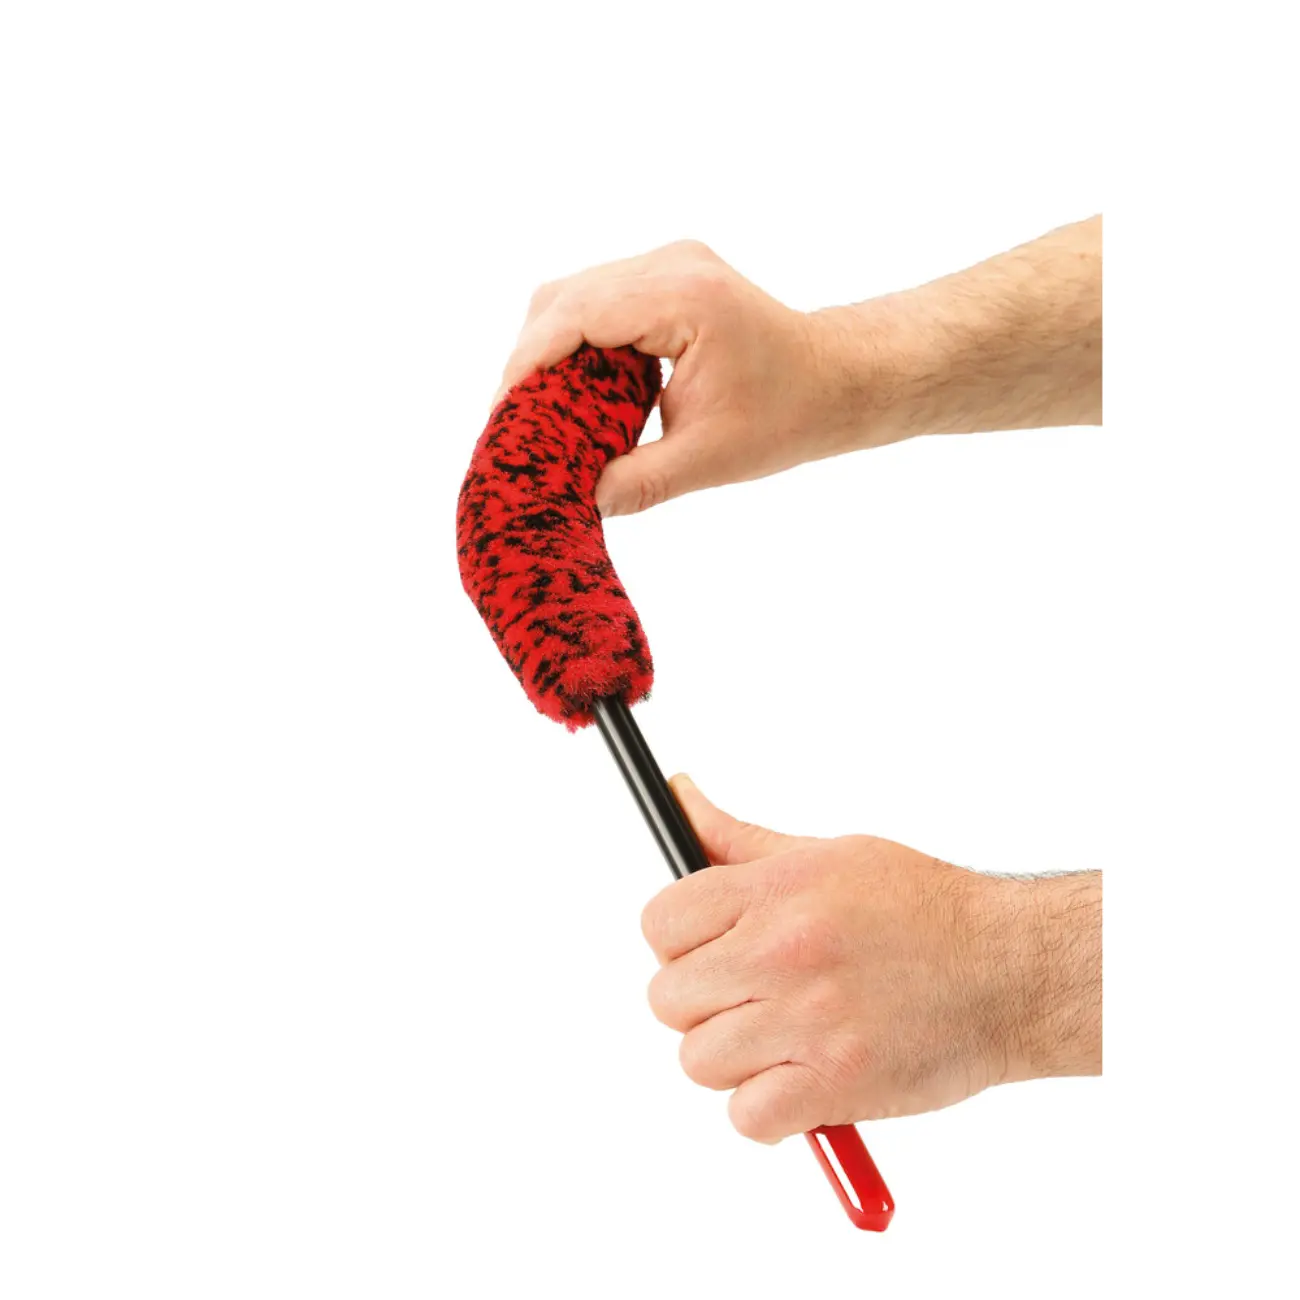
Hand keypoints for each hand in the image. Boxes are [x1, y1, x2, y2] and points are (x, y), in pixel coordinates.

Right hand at [495, 241, 889, 516]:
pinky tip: (568, 389)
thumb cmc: (789, 414)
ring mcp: (669, 263)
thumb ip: (641, 480)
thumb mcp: (712, 458)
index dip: (526, 364)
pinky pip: (597, 300)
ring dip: (546, 349)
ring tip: (534, 411)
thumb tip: (580, 502)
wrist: (836, 379)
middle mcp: (671, 264)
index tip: (502, 415)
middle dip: (528, 359)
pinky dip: (572, 341)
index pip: (575, 314)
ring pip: (573, 294)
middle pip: (563, 297)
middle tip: (511, 423)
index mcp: (683, 296)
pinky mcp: (667, 275)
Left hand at [640, 776, 1101, 1142]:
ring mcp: (807, 1020)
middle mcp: (783, 951)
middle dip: (701, 1005)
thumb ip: (739, 841)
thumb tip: (679, 796)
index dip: (675, 944)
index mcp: (775, 891)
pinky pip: (747, 1117)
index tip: (706, 954)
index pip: (660, 922)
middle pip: (669, 998)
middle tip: (750, 1001)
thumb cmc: (924, 909)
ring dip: (733, 1061)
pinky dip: (767, 1113)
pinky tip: (802, 1084)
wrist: (1012, 968)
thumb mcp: (827, 854)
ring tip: (782, 1042)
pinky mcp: (837, 1084)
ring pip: (698, 1061)